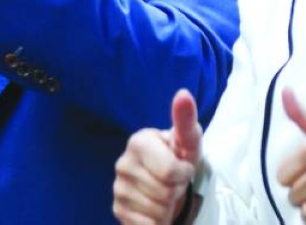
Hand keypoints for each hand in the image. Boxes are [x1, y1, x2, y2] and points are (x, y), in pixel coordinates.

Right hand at [113, 89, 203, 224]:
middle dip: (176, 191)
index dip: (184, 174)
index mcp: (138, 142)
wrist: (167, 181)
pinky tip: (155, 208)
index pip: (171, 172)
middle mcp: (123, 163)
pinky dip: (156, 221)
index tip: (183, 168)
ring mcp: (118, 188)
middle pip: (165, 193)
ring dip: (168, 207)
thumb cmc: (179, 157)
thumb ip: (185, 119)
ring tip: (165, 194)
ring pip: (157, 211)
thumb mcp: (188, 140)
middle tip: (173, 182)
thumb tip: (183, 93)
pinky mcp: (118, 210)